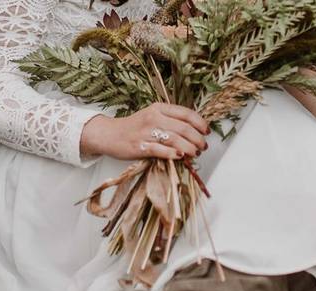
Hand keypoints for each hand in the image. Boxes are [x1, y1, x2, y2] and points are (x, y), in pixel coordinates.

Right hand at [81, 103, 208, 160]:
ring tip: (195, 153)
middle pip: (184, 128)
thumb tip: (193, 133)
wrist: (109, 134)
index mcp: (159, 108)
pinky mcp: (140, 147)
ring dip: (190, 148)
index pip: (186, 113)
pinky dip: (174, 154)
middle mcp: (154, 118)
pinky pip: (161, 150)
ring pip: (175, 140)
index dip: (200, 123)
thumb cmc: (134, 128)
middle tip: (203, 146)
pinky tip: (181, 157)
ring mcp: (146, 132)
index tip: (206, 132)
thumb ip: (170, 121)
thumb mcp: (152, 117)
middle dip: (198, 139)